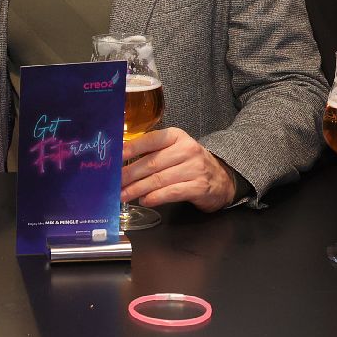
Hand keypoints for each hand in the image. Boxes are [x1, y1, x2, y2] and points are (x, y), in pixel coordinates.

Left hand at [121, 126, 235, 211]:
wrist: (222, 178)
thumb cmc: (190, 163)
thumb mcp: (174, 149)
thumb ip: (152, 152)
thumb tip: (122, 163)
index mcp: (177, 136)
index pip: (151, 140)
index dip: (132, 148)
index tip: (115, 157)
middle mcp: (187, 150)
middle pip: (152, 162)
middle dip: (129, 174)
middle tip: (114, 182)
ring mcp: (194, 168)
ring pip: (159, 179)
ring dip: (138, 189)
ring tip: (123, 195)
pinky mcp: (199, 187)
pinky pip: (172, 192)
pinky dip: (155, 197)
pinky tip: (144, 200)